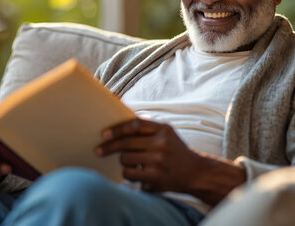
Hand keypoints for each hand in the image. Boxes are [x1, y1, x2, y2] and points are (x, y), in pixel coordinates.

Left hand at [95, 118, 245, 204]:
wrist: (197, 172)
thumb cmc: (175, 151)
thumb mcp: (167, 134)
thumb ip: (148, 127)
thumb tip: (121, 116)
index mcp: (164, 129)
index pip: (135, 125)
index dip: (117, 129)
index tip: (104, 134)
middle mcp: (162, 144)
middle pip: (126, 144)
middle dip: (109, 147)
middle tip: (98, 150)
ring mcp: (159, 162)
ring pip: (125, 160)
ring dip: (123, 162)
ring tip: (130, 163)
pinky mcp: (156, 178)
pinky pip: (130, 175)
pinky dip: (129, 175)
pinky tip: (137, 174)